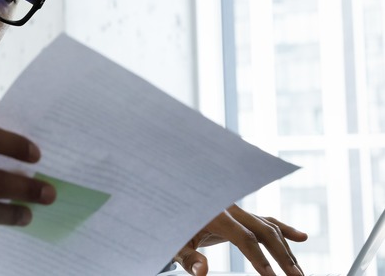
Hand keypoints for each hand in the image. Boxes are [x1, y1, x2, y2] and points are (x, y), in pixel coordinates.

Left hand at [173, 204, 307, 275]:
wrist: (170, 204)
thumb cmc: (171, 228)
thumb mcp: (174, 245)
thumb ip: (189, 259)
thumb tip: (203, 273)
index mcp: (214, 214)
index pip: (244, 237)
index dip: (259, 258)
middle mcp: (230, 207)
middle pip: (264, 230)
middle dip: (283, 256)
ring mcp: (237, 209)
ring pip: (269, 226)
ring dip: (286, 249)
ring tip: (299, 273)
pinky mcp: (240, 214)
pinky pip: (265, 220)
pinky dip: (283, 229)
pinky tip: (303, 238)